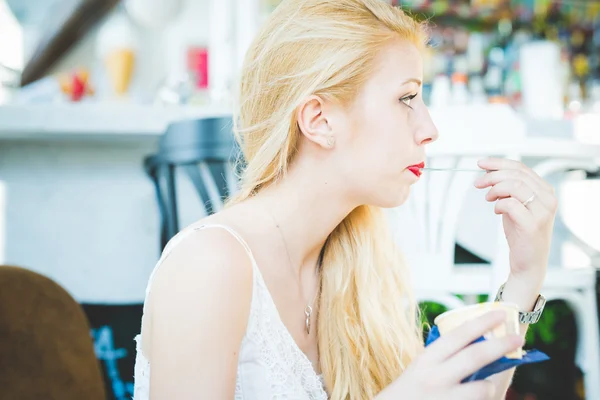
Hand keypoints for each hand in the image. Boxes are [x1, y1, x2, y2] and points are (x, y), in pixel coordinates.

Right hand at [377, 311, 523, 399]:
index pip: (458, 335)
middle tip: (518, 337)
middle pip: (476, 356)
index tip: (500, 314)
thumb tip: (477, 344)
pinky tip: (473, 397)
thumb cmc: (409, 392)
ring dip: (490, 386)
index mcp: (426, 360)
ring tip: (486, 386)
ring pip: (483, 388)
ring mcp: (445, 399)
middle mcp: (435, 377)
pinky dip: (483, 399)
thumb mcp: (421, 369)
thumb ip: (444, 359)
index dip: (482, 322)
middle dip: (501, 345)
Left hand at [474, 158, 557, 282]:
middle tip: (478, 183)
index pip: (521, 168)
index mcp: (545, 190)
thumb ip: (508, 189)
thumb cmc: (521, 233)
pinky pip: (510, 204)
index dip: (499, 163)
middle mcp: (548, 199)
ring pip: (514, 186)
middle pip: (516, 175)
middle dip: (492, 175)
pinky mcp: (532, 224)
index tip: (481, 163)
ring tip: (488, 198)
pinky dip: (498, 204)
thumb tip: (489, 171)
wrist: (529, 262)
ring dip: (495, 189)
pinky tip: (496, 210)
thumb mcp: (515, 205)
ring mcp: (542, 212)